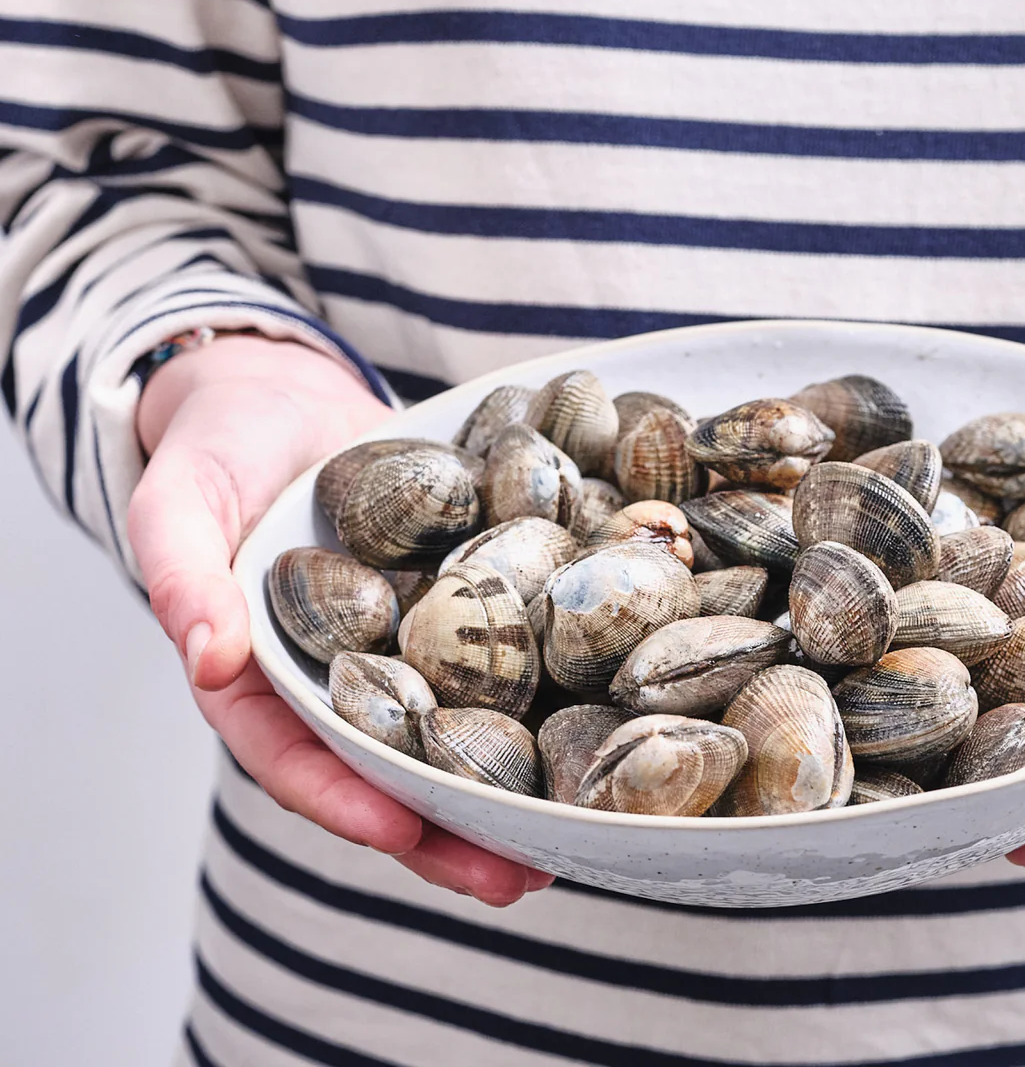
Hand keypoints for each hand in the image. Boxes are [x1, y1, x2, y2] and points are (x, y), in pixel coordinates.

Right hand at [129, 335, 549, 905]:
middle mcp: (338, 680)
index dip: (343, 800)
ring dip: (506, 789)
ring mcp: (401, 647)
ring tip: (571, 837)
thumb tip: (208, 656)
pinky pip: (496, 657)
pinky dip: (541, 694)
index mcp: (263, 680)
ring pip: (453, 733)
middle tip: (517, 878)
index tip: (398, 831)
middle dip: (448, 834)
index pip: (296, 759)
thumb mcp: (178, 497)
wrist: (281, 393)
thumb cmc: (216, 445)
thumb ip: (180, 572)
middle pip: (391, 772)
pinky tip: (599, 721)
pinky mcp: (455, 607)